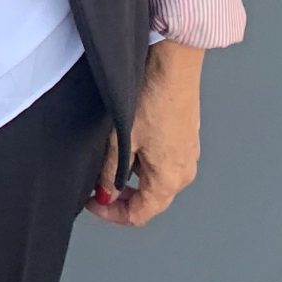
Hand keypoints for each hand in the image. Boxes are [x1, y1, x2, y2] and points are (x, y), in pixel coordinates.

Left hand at [85, 41, 202, 226]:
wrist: (175, 66)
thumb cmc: (154, 97)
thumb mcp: (122, 138)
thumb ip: (111, 172)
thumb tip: (106, 193)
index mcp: (170, 179)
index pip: (139, 215)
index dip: (112, 214)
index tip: (93, 203)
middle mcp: (184, 172)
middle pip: (150, 201)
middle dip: (122, 198)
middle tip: (98, 186)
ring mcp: (188, 155)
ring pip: (157, 181)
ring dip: (133, 179)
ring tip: (111, 161)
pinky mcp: (187, 139)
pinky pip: (164, 163)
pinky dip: (145, 163)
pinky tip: (131, 144)